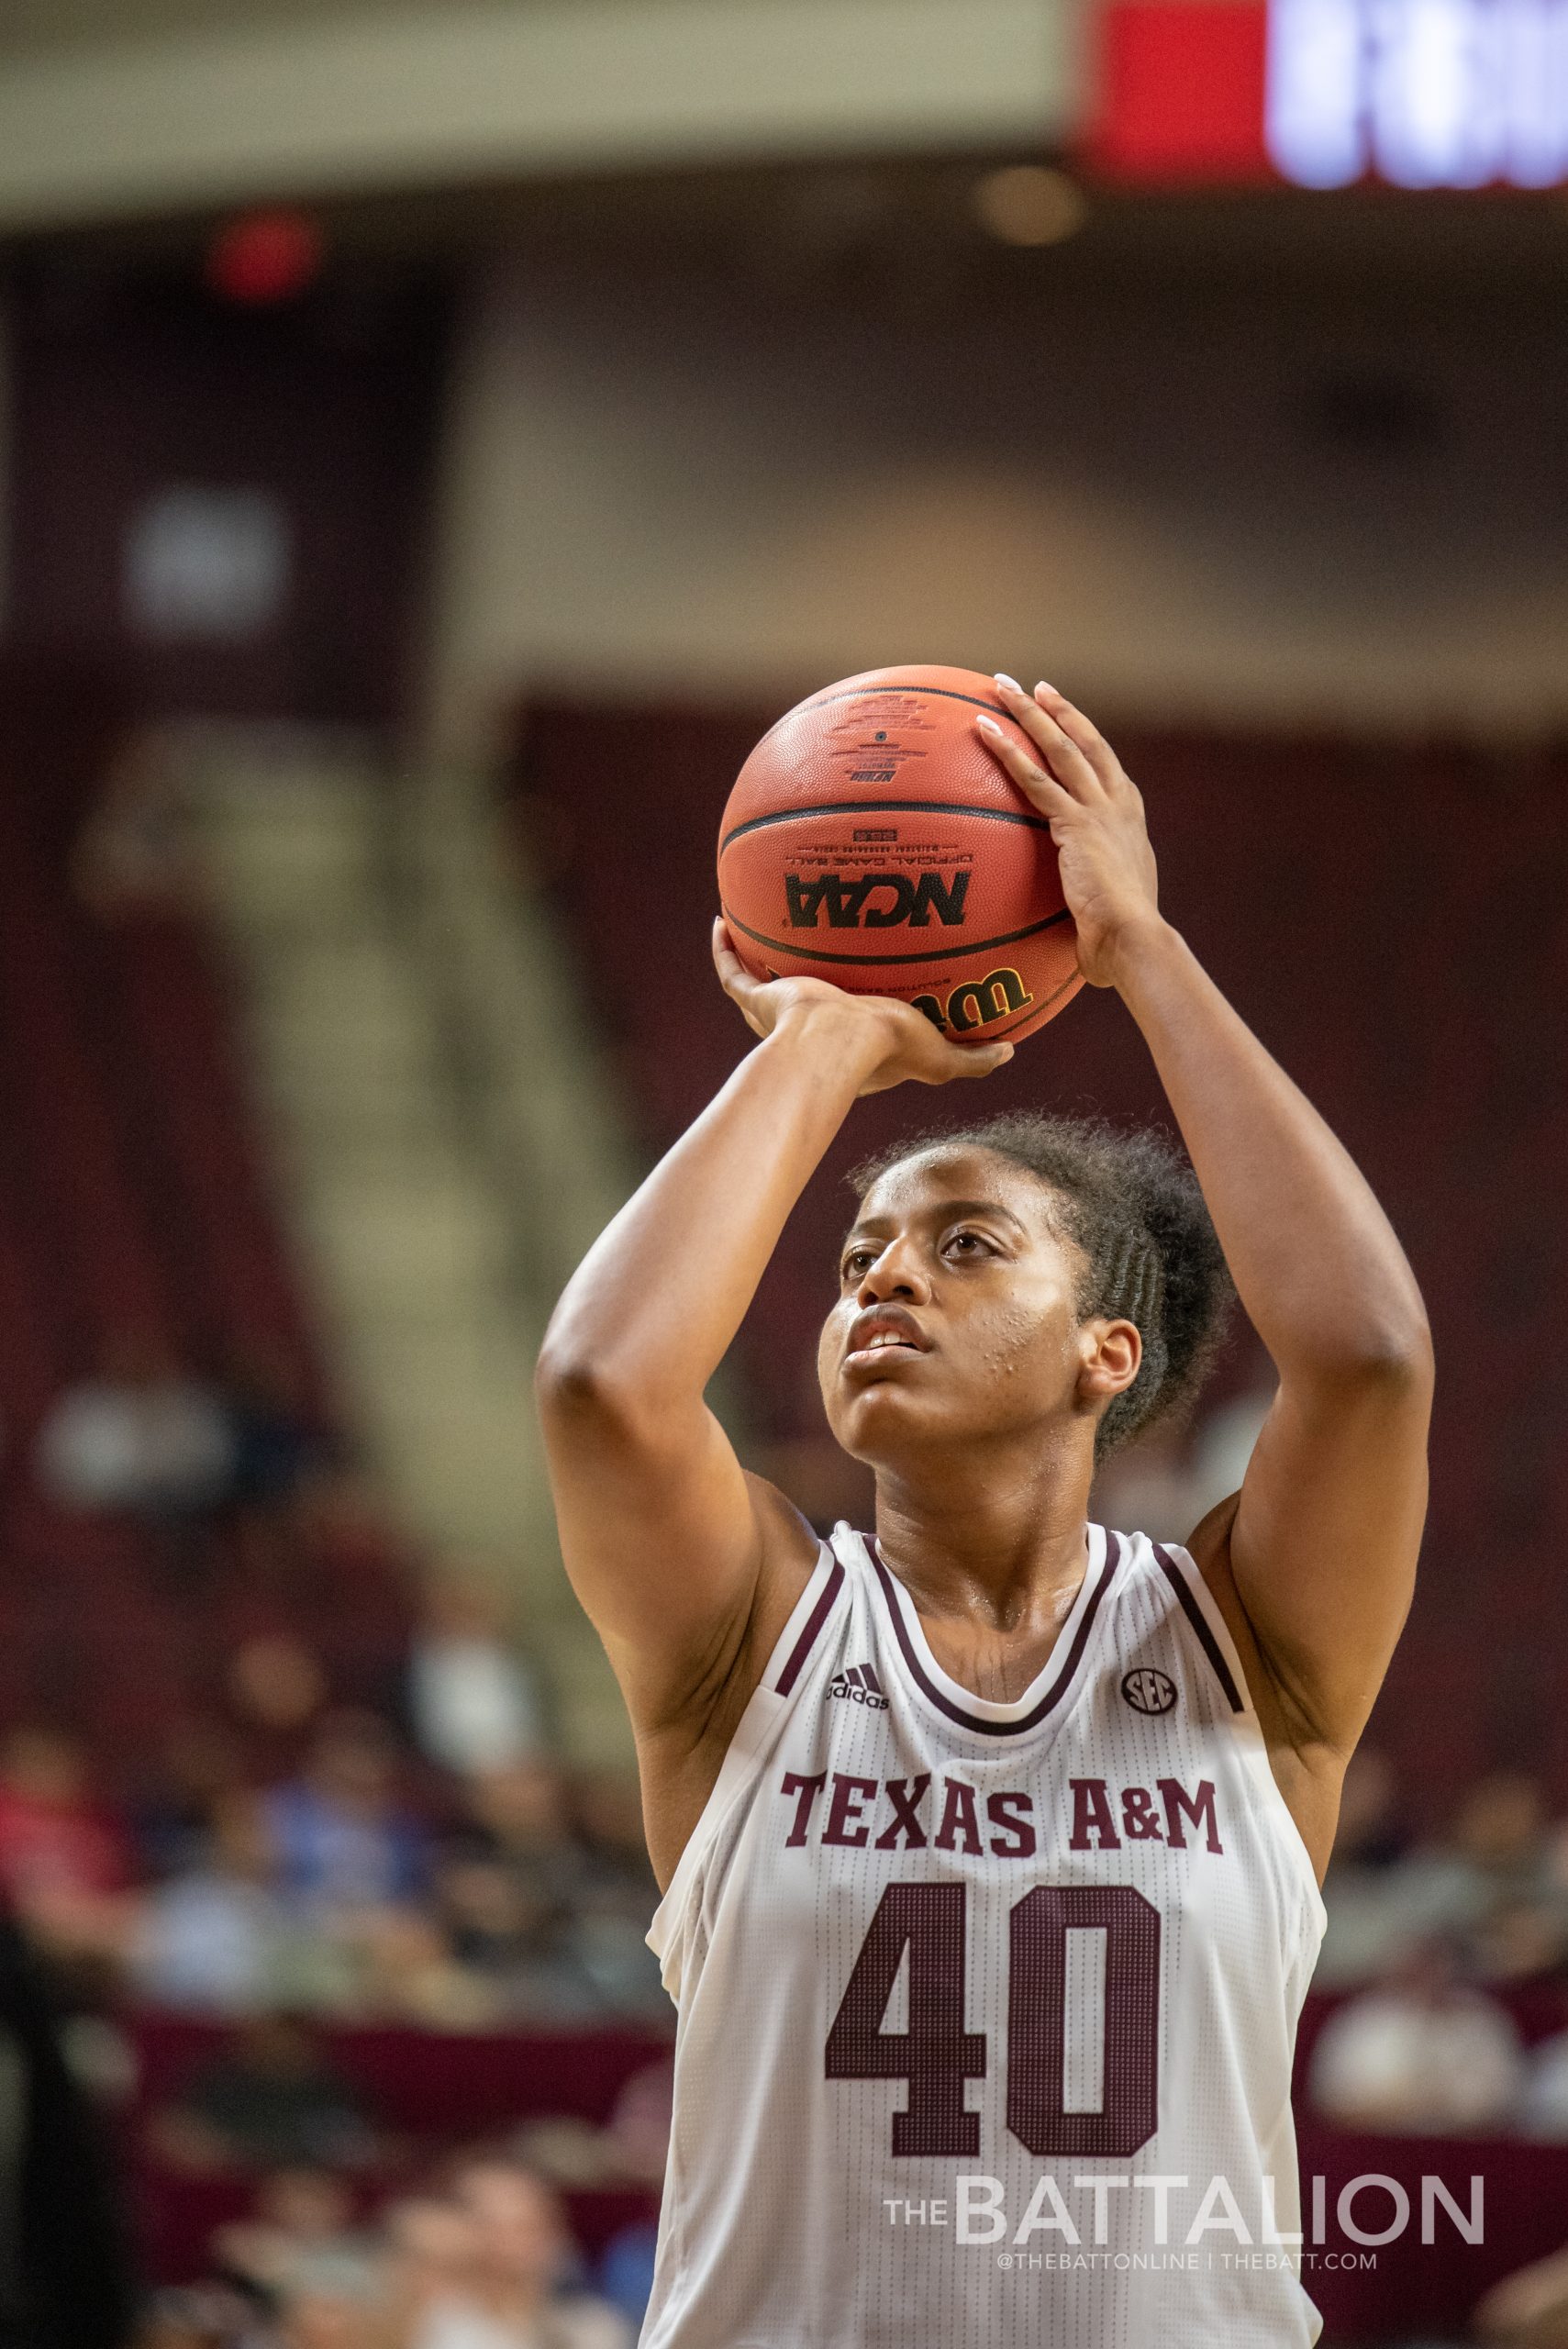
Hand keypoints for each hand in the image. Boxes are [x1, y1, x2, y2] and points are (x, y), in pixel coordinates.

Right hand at [712, 920, 1012, 1094]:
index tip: (863, 985)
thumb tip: (1011, 1051)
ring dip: (759, 958)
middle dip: (801, 978)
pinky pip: (731, 970)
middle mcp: (810, 1027)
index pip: (849, 1025)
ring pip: (761, 983)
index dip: (854, 1010)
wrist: (835, 1044)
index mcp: (849, 1044)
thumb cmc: (885, 1052)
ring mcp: (779, 1011)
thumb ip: (973, 1057)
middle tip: (813, 945)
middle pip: (801, 998)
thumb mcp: (940, 1056)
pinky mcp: (758, 998)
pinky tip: (722, 919)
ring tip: (762, 924)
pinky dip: (723, 948)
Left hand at [976, 678, 1162, 987]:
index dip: (1086, 740)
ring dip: (1030, 714)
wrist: (1135, 938)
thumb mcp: (1109, 910)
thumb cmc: (1122, 942)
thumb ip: (1090, 900)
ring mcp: (1099, 810)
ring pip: (1060, 747)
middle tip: (1034, 687)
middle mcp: (1119, 805)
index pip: (1106, 768)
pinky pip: (1034, 779)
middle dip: (1060, 711)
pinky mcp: (1076, 823)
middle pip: (1087, 743)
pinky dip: (1008, 751)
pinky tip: (983, 730)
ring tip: (1003, 687)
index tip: (1066, 721)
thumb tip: (1072, 928)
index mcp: (1130, 820)